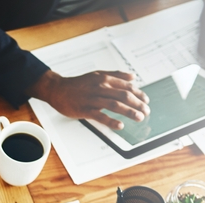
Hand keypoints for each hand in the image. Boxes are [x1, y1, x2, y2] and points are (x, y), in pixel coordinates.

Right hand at [28, 69, 149, 130]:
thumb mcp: (97, 75)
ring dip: (130, 112)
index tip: (146, 101)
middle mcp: (100, 87)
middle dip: (138, 104)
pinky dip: (111, 121)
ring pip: (115, 105)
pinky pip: (101, 116)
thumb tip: (132, 77)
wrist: (58, 90)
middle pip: (124, 96)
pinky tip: (120, 125)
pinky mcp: (85, 110)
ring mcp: (93, 99)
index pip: (127, 87)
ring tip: (139, 117)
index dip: (139, 94)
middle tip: (146, 111)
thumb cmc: (78, 84)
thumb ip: (115, 75)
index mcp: (105, 79)